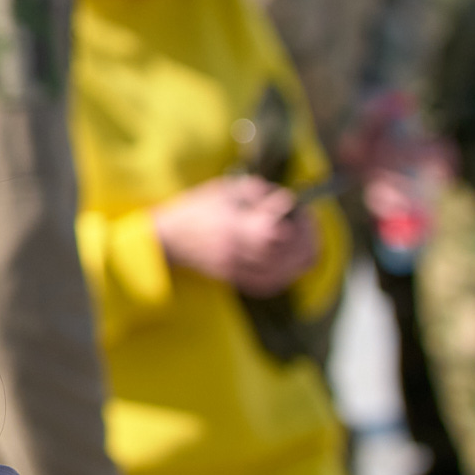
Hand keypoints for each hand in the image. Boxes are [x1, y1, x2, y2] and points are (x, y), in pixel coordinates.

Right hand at [153, 176, 320, 296]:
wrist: (167, 237)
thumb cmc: (196, 208)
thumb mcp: (224, 189)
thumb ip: (257, 191)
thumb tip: (287, 200)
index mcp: (233, 226)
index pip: (276, 230)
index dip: (295, 219)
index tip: (298, 205)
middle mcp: (236, 251)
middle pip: (285, 254)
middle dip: (305, 238)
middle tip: (307, 223)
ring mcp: (236, 269)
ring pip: (282, 272)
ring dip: (300, 257)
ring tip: (305, 241)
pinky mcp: (234, 279)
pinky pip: (270, 285)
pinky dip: (287, 275)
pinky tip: (292, 262)